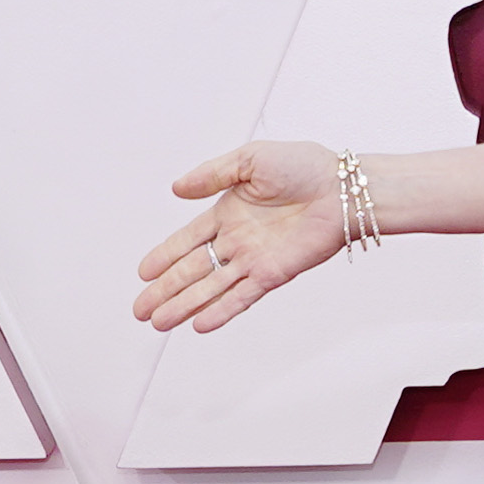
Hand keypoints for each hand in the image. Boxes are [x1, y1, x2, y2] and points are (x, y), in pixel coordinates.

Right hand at [135, 143, 346, 332]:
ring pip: (211, 288)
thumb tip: (176, 188)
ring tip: (158, 323)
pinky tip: (199, 324)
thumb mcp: (250, 159)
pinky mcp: (275, 273)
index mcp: (228, 212)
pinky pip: (243, 296)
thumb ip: (211, 174)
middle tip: (139, 310)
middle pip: (193, 270)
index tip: (143, 273)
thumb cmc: (304, 166)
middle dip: (165, 290)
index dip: (164, 256)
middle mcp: (238, 240)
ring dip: (184, 305)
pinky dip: (221, 311)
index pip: (187, 240)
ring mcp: (254, 259)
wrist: (343, 188)